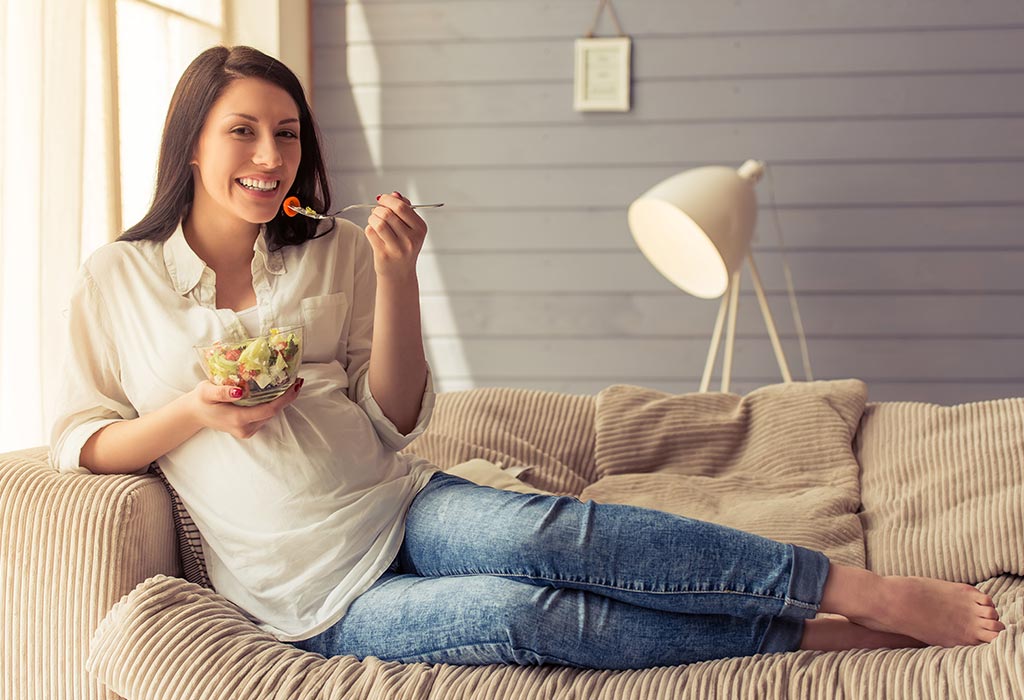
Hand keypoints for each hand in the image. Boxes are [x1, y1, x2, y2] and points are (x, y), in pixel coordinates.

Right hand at [188, 378, 302, 438]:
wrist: (194, 414)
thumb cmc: (201, 400)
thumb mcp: (207, 391)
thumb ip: (222, 391)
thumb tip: (239, 391)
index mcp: (238, 419)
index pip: (269, 410)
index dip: (285, 398)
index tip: (295, 385)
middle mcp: (245, 428)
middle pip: (273, 412)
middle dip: (287, 397)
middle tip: (296, 379)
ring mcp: (247, 431)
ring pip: (270, 415)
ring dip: (280, 401)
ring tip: (289, 383)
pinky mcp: (247, 429)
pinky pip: (264, 416)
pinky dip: (272, 404)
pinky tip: (276, 392)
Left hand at [364, 191, 426, 278]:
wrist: (400, 273)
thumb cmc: (404, 247)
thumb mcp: (411, 229)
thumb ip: (404, 210)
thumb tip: (394, 194)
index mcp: (420, 229)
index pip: (402, 207)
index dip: (388, 200)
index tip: (382, 200)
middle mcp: (411, 239)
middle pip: (388, 213)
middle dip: (378, 209)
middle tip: (376, 212)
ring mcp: (397, 248)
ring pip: (378, 222)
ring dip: (372, 218)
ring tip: (373, 220)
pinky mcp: (384, 254)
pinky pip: (370, 233)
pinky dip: (369, 228)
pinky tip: (373, 232)